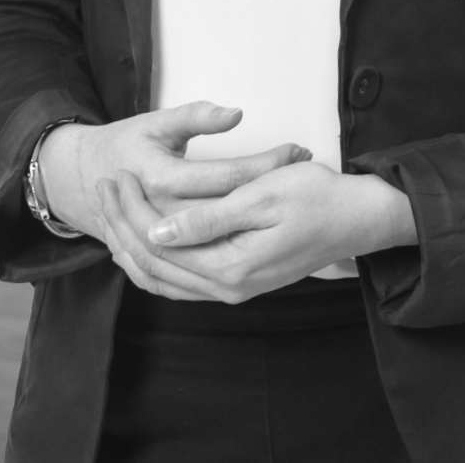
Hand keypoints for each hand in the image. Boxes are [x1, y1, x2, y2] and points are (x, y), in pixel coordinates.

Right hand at [37, 102, 308, 247]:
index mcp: (163, 179)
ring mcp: (164, 240)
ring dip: (259, 216)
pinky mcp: (164, 256)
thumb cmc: (125, 143)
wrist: (81, 177)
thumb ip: (195, 117)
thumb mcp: (157, 123)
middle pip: (233, 211)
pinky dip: (239, 237)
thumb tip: (237, 114)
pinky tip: (262, 226)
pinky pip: (213, 253)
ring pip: (226, 235)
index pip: (230, 178)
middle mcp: (165, 214)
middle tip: (304, 166)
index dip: (268, 163)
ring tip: (288, 190)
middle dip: (272, 187)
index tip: (298, 149)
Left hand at [93, 161, 417, 303]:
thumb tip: (157, 232)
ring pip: (163, 278)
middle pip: (154, 265)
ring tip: (112, 207)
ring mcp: (232, 289)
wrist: (359, 218)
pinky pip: (181, 282)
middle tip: (105, 185)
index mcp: (231, 268)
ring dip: (132, 244)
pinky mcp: (237, 281)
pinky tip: (140, 239)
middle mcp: (227, 288)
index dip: (132, 210)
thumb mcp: (260, 197)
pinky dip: (154, 262)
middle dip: (122, 225)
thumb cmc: (317, 197)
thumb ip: (207, 220)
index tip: (116, 174)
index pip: (160, 244)